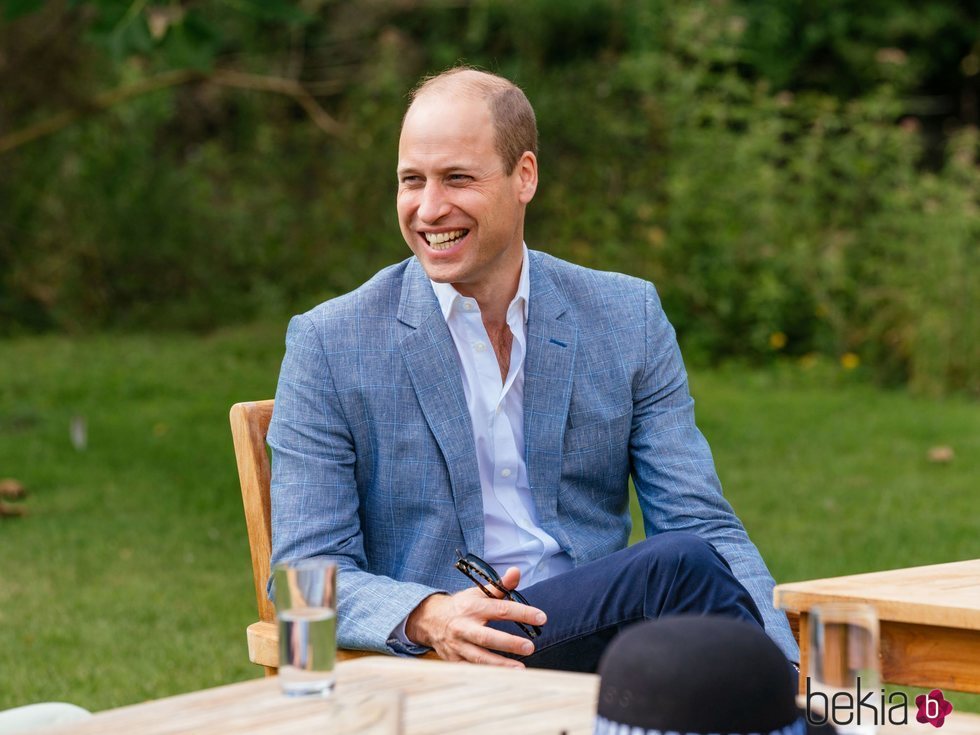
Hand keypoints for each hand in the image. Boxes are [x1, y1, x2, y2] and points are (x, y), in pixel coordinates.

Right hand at [405, 566, 546, 667]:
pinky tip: (503, 678)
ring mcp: (458, 645)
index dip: (522, 613)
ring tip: (520, 670)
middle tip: (530, 647)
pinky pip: (470, 670)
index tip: (542, 618)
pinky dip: (486, 675)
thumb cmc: (462, 606)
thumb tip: (517, 571)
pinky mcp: (454, 660)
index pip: (501, 609)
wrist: (430, 620)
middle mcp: (464, 627)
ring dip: (500, 665)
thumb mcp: (478, 593)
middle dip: (509, 643)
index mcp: (473, 608)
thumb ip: (500, 586)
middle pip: (487, 636)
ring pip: (479, 657)